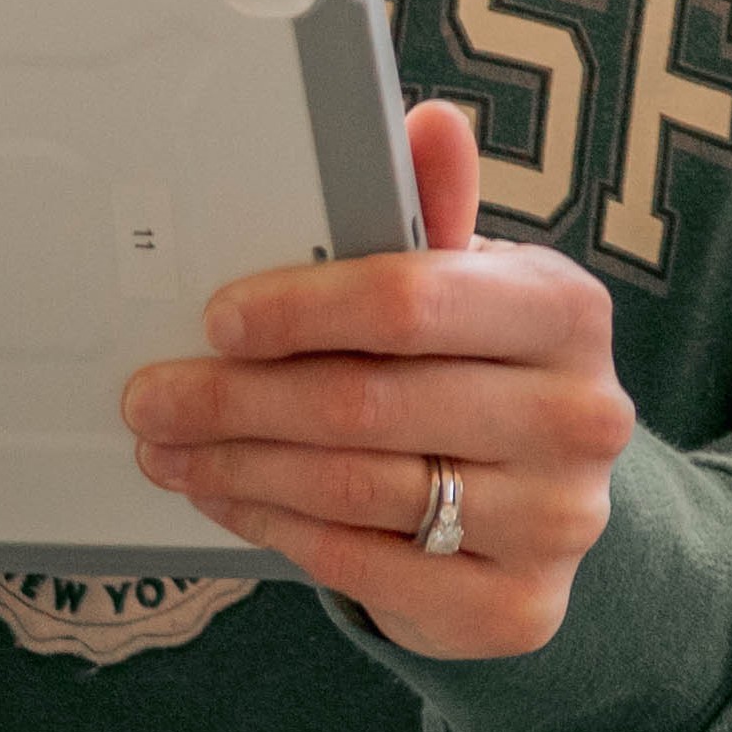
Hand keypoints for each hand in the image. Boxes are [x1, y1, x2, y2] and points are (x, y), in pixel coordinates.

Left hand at [119, 100, 635, 656]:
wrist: (546, 505)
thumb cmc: (481, 367)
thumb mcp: (467, 284)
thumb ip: (433, 211)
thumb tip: (430, 123)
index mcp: (565, 310)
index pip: (410, 300)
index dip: (299, 309)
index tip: (216, 319)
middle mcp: (579, 415)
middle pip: (368, 403)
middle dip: (237, 399)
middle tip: (153, 396)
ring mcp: (556, 520)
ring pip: (355, 489)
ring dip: (240, 467)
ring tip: (172, 449)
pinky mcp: (516, 607)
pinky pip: (364, 566)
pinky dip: (278, 530)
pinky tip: (230, 499)